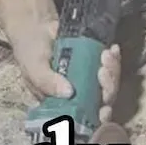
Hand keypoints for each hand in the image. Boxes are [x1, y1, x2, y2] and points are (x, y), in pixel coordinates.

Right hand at [7, 13, 121, 126]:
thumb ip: (47, 82)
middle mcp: (79, 95)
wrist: (35, 27)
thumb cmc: (30, 52)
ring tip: (106, 55)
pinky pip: (111, 66)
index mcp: (63, 103)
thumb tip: (68, 93)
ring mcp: (89, 79)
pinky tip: (113, 49)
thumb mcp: (34, 68)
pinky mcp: (95, 63)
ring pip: (110, 84)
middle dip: (108, 88)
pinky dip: (115, 59)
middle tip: (103, 71)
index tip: (104, 109)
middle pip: (102, 100)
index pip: (85, 118)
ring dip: (112, 71)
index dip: (98, 117)